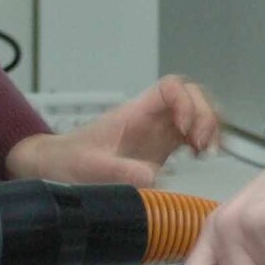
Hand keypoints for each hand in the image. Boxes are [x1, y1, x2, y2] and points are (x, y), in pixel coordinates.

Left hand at [4, 75, 219, 184]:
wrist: (54, 167)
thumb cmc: (67, 162)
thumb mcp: (89, 168)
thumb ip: (119, 171)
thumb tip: (155, 177)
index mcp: (134, 113)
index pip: (170, 88)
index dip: (186, 102)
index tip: (185, 131)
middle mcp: (150, 118)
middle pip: (191, 95)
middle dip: (205, 115)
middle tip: (204, 146)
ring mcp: (157, 131)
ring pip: (196, 111)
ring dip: (210, 126)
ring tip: (207, 152)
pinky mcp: (160, 147)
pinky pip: (191, 133)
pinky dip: (204, 140)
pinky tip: (201, 157)